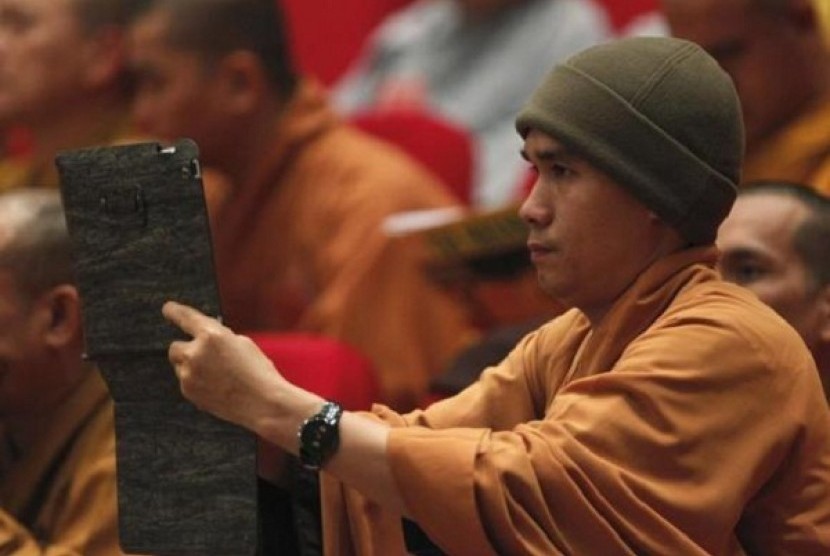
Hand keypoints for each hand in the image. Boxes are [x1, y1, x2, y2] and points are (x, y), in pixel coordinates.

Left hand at [162, 301, 289, 432]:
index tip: (168, 308)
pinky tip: (217, 387)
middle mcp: (195, 352)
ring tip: (218, 376)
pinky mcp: (188, 391)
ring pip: (180, 366)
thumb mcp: (242, 343)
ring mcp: (189, 374)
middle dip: (187, 349)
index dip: (174, 311)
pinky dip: (196, 382)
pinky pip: (186, 381)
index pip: (185, 317)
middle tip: (203, 356)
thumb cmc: (258, 372)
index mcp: (212, 335)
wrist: (262, 402)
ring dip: (192, 366)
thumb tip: (205, 341)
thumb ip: (219, 338)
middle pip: (175, 346)